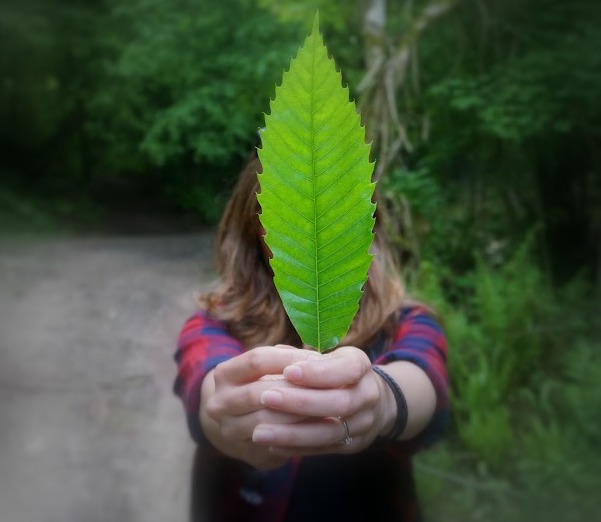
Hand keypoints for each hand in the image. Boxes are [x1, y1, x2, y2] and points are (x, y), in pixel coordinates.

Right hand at [202, 345, 316, 469]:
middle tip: (326, 385)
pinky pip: (275, 446)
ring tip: (326, 406)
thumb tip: (320, 360)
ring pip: (266, 422)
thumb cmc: (262, 383)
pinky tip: (319, 428)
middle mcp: (219, 403)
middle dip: (295, 389)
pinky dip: (298, 436)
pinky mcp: (245, 453)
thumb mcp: (268, 365)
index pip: (256, 360)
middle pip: (259, 393)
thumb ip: (288, 358)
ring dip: (298, 414)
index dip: (289, 359)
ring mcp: (229, 431)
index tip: (318, 359)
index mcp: (225, 374)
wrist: (240, 420)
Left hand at [251, 346, 392, 456]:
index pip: (346, 369)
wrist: (372, 402)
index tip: (287, 371)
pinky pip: (323, 449)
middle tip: (266, 398)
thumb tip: (277, 353)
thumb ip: (306, 357)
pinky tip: (271, 444)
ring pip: (330, 432)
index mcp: (362, 366)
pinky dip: (296, 447)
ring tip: (260, 431)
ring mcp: (363, 423)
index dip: (318, 372)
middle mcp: (368, 395)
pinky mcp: (353, 445)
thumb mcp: (331, 357)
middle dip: (300, 402)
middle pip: (339, 403)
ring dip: (293, 433)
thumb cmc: (339, 371)